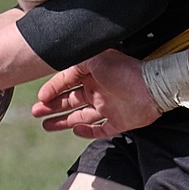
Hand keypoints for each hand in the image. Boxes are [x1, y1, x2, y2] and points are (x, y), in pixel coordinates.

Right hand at [32, 50, 161, 138]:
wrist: (152, 88)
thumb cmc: (125, 71)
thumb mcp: (97, 57)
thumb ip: (79, 58)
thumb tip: (61, 57)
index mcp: (92, 75)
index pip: (67, 82)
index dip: (53, 89)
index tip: (41, 98)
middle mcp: (98, 91)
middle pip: (70, 100)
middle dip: (52, 106)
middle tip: (35, 112)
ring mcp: (108, 107)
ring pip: (80, 116)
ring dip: (62, 120)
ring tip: (45, 125)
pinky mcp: (119, 122)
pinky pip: (100, 130)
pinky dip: (87, 132)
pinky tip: (74, 130)